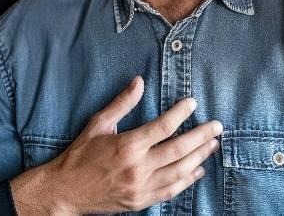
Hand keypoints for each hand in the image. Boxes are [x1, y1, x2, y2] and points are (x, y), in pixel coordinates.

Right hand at [10, 77, 221, 214]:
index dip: (181, 113)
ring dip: (200, 157)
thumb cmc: (80, 155)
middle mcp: (138, 168)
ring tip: (213, 145)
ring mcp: (141, 188)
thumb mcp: (98, 124)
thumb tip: (139, 82)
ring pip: (180, 171)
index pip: (163, 127)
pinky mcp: (141, 202)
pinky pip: (171, 190)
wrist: (66, 191)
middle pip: (179, 150)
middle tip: (217, 126)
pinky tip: (197, 170)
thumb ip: (121, 104)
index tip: (193, 103)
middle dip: (201, 136)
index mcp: (127, 146)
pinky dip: (187, 180)